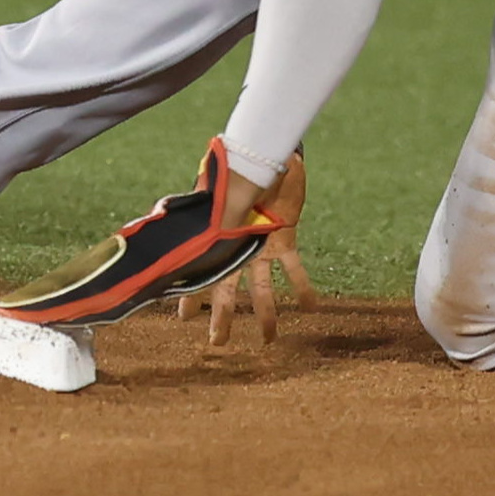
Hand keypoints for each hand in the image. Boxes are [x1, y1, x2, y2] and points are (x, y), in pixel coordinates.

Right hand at [179, 150, 312, 348]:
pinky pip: (295, 268)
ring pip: (261, 288)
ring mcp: (260, 244)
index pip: (200, 272)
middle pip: (227, 289)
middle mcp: (237, 247)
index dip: (192, 297)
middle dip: (222, 317)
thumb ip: (211, 214)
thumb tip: (182, 226)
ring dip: (266, 314)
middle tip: (217, 343)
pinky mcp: (284, 237)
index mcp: (216, 238)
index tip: (182, 318)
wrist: (265, 152)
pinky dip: (303, 287)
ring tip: (269, 340)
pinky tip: (312, 308)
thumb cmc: (236, 168)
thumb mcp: (219, 191)